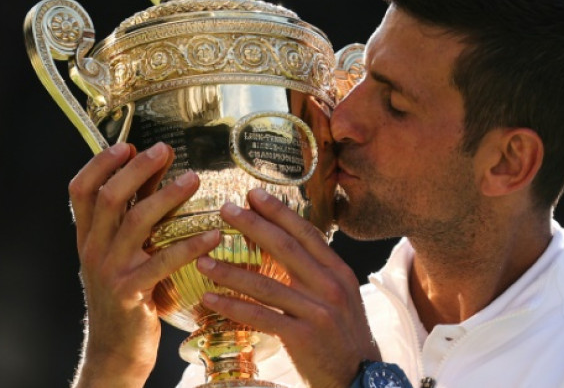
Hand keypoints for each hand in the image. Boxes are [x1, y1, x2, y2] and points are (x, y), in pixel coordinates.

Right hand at [68, 142, 220, 387]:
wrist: (116, 349)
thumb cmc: (127, 294)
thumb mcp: (122, 252)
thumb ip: (135, 214)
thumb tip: (157, 169)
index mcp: (87, 237)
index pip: (79, 190)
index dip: (99, 164)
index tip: (126, 144)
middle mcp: (93, 249)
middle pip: (109, 197)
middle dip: (137, 168)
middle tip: (165, 150)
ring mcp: (110, 271)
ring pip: (136, 222)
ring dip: (167, 196)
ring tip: (194, 179)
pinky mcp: (132, 292)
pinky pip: (163, 261)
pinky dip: (191, 245)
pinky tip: (214, 234)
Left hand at [195, 188, 379, 387]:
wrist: (360, 377)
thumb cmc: (343, 335)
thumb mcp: (341, 296)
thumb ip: (318, 271)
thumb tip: (287, 244)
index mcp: (339, 272)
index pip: (307, 233)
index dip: (279, 212)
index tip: (254, 194)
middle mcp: (330, 286)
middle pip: (286, 248)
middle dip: (253, 225)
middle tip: (225, 209)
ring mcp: (317, 312)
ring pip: (267, 284)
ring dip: (231, 270)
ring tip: (203, 259)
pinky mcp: (303, 337)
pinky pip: (261, 317)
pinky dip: (234, 306)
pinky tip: (211, 298)